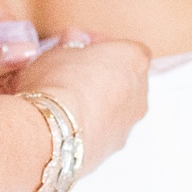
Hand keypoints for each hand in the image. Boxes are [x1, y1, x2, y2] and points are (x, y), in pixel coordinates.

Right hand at [2, 37, 149, 174]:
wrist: (51, 131)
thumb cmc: (57, 84)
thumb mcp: (57, 50)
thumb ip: (71, 45)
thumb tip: (72, 43)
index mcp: (134, 60)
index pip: (125, 48)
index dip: (100, 47)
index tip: (79, 49)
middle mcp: (140, 92)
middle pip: (124, 79)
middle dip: (101, 76)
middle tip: (71, 74)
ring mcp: (129, 124)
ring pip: (116, 108)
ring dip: (97, 104)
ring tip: (65, 102)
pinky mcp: (113, 149)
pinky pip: (105, 131)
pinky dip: (91, 126)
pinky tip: (66, 124)